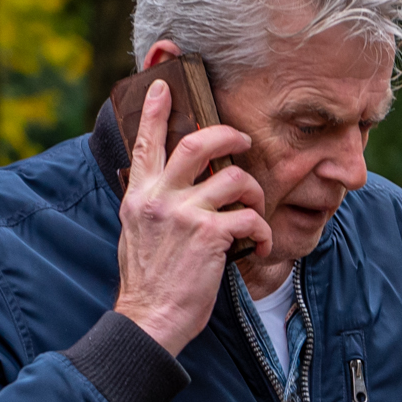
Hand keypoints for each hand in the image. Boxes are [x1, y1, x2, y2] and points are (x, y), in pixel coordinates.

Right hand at [112, 79, 270, 354]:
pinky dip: (263, 232)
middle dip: (228, 135)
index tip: (163, 83)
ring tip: (256, 212)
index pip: (146, 141)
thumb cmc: (150, 281)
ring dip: (256, 193)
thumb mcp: (137, 232)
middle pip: (198, 144)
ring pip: (235, 179)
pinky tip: (261, 246)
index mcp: (139, 195)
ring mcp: (184, 214)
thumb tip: (167, 184)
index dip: (154, 110)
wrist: (150, 318)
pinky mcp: (210, 235)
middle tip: (244, 140)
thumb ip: (152, 203)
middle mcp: (158, 198)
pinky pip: (250, 218)